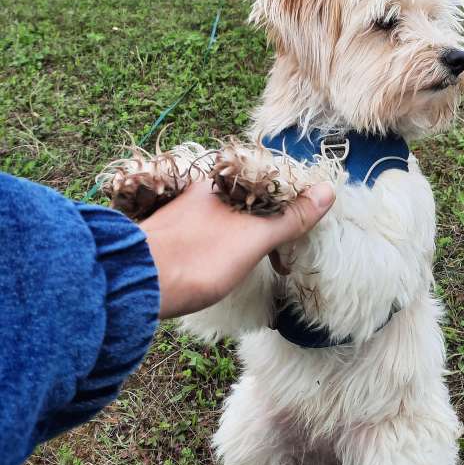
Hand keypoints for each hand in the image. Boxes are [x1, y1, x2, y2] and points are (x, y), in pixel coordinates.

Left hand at [139, 178, 334, 318]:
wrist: (134, 285)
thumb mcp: (254, 238)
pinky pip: (207, 231)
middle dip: (266, 219)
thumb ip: (290, 217)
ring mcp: (182, 210)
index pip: (268, 179)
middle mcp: (201, 188)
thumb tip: (327, 191)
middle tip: (281, 250)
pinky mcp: (169, 233)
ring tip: (257, 258)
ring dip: (243, 233)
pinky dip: (222, 242)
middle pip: (246, 197)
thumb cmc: (200, 257)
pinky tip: (222, 260)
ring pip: (226, 215)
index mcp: (222, 180)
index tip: (303, 224)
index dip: (290, 201)